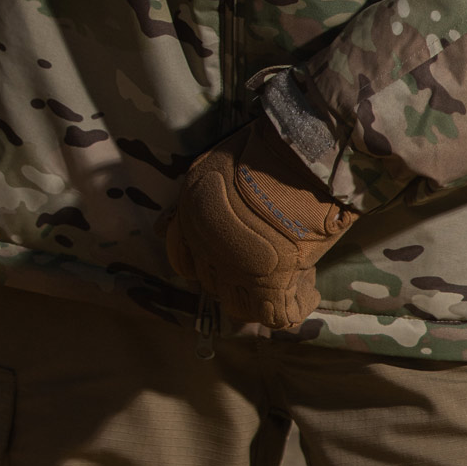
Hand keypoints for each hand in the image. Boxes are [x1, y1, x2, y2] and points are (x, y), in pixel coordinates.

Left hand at [166, 121, 354, 329]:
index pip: (183, 261)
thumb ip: (193, 200)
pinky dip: (293, 306)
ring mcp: (238, 270)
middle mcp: (207, 249)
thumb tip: (159, 228)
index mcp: (191, 219)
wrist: (298, 155)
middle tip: (266, 258)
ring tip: (287, 276)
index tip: (230, 251)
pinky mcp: (273, 283)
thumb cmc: (263, 150)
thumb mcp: (212, 166)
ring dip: (260, 296)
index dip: (206, 260)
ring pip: (239, 306)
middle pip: (212, 284)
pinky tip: (306, 288)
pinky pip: (277, 315)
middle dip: (235, 276)